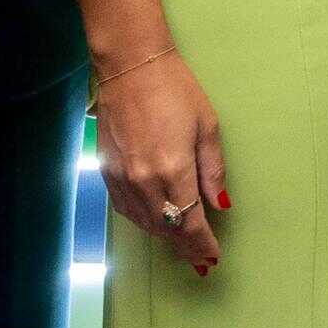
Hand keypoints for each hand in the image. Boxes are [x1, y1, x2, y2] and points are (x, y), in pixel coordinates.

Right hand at [95, 50, 227, 274]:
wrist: (130, 68)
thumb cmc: (176, 91)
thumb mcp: (207, 127)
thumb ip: (213, 170)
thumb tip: (220, 205)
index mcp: (173, 171)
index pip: (190, 224)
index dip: (202, 245)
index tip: (212, 258)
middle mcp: (144, 182)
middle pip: (166, 228)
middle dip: (185, 247)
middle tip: (200, 259)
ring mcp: (122, 179)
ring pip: (144, 223)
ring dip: (165, 236)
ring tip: (182, 245)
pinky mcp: (106, 172)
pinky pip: (125, 210)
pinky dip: (143, 221)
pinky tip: (154, 221)